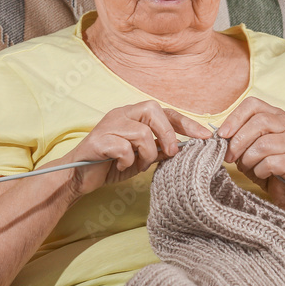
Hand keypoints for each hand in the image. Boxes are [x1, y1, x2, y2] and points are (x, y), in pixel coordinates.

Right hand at [57, 100, 211, 197]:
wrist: (79, 176)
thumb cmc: (110, 164)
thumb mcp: (141, 158)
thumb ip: (159, 150)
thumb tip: (185, 149)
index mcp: (133, 115)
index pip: (165, 111)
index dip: (186, 123)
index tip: (205, 136)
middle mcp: (121, 114)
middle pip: (152, 109)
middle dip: (167, 133)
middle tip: (171, 153)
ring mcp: (109, 125)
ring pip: (141, 131)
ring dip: (146, 153)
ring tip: (138, 164)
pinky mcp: (99, 139)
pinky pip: (124, 147)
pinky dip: (128, 161)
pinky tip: (122, 167)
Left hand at [216, 97, 284, 202]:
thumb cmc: (267, 166)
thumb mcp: (251, 147)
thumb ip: (239, 136)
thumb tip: (221, 135)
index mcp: (277, 115)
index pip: (253, 104)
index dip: (234, 118)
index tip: (222, 134)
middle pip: (259, 122)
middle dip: (238, 141)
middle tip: (228, 157)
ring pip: (263, 144)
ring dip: (248, 159)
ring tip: (247, 167)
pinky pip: (270, 163)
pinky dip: (259, 171)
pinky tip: (262, 174)